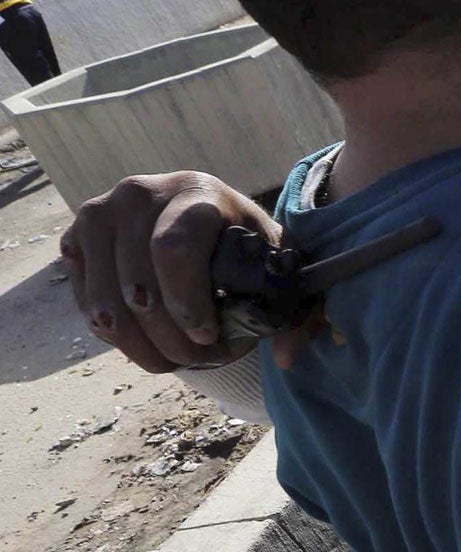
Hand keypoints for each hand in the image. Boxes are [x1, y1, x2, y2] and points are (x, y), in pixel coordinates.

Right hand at [62, 172, 286, 373]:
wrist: (200, 220)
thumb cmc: (244, 246)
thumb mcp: (278, 267)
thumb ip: (296, 311)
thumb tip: (287, 359)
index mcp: (196, 192)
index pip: (174, 250)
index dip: (187, 304)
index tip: (207, 338)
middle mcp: (138, 194)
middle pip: (139, 286)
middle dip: (171, 338)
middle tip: (202, 359)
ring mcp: (98, 215)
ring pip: (106, 304)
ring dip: (143, 347)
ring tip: (176, 359)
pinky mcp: (74, 240)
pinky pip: (87, 305)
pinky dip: (118, 337)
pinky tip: (149, 340)